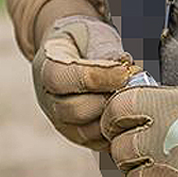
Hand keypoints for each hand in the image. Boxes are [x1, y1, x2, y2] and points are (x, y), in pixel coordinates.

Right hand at [31, 15, 142, 150]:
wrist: (75, 50)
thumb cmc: (86, 39)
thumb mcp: (92, 34)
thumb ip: (104, 49)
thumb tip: (122, 64)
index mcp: (46, 68)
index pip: (64, 79)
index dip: (98, 77)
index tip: (125, 71)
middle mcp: (48, 99)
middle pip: (75, 110)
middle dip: (108, 98)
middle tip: (131, 85)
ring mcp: (60, 120)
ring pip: (87, 131)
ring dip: (113, 115)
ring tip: (130, 96)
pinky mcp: (78, 135)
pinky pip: (97, 142)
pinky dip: (115, 130)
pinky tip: (128, 111)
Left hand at [100, 86, 177, 176]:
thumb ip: (166, 104)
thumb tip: (138, 110)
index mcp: (166, 106)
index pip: (117, 109)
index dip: (116, 119)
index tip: (122, 126)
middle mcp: (161, 136)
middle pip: (121, 149)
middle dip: (133, 154)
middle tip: (153, 154)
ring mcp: (166, 171)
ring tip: (175, 174)